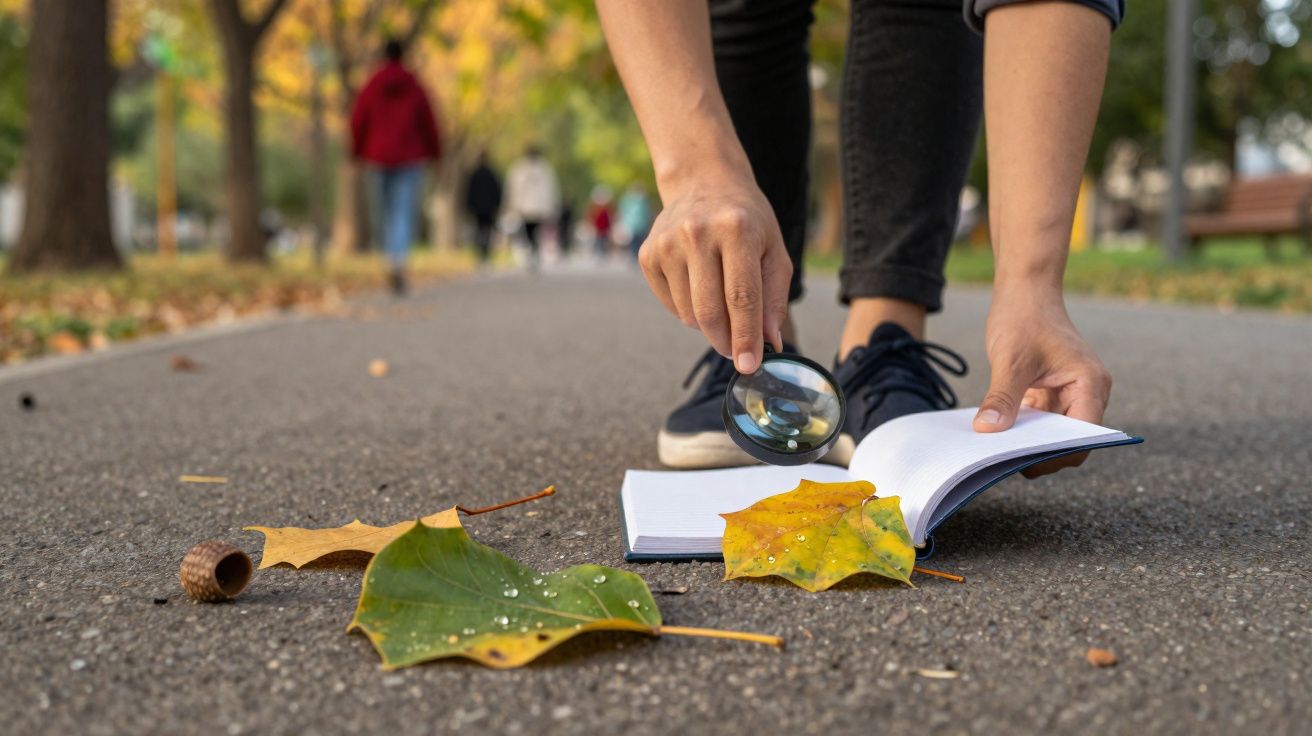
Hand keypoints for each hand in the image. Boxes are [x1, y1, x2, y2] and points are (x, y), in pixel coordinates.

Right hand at [638, 174, 790, 372]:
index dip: (746, 337)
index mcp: (736, 229)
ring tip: (721, 303)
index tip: (749, 366)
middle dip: (726, 341)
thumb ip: (774, 297)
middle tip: (736, 350)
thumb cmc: (746, 220)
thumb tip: (769, 342)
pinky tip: (699, 287)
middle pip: (710, 311)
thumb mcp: (774, 249)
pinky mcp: (648, 254)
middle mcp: (697, 233)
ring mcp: (667, 243)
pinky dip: (688, 311)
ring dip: (708, 325)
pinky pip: (670, 305)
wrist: (703, 182)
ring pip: (689, 314)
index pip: (742, 297)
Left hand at [972, 291, 1111, 477]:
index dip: (1057, 455)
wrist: (1025, 290)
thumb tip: (987, 431)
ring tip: (998, 450)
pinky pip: (1040, 422)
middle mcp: (1088, 392)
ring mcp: (1070, 394)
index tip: (1023, 464)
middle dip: (1041, 453)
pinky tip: (998, 434)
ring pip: (1053, 435)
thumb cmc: (1024, 317)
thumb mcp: (1010, 360)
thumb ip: (1002, 398)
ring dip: (1029, 443)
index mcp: (1091, 384)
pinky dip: (1022, 430)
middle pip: (1070, 440)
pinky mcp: (1052, 393)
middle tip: (1004, 462)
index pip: (1084, 437)